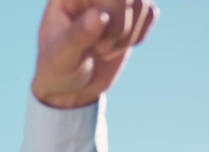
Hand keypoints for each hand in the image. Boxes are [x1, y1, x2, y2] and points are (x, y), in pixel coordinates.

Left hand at [32, 0, 157, 107]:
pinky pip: (150, 12)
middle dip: (119, 27)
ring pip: (142, 1)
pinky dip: (138, 36)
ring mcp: (113, 1)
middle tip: (100, 50)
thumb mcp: (61, 58)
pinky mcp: (130, 13)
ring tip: (104, 51)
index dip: (109, 11)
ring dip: (127, 35)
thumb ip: (77, 36)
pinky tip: (117, 47)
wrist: (71, 86)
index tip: (95, 43)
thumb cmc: (58, 70)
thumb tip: (99, 16)